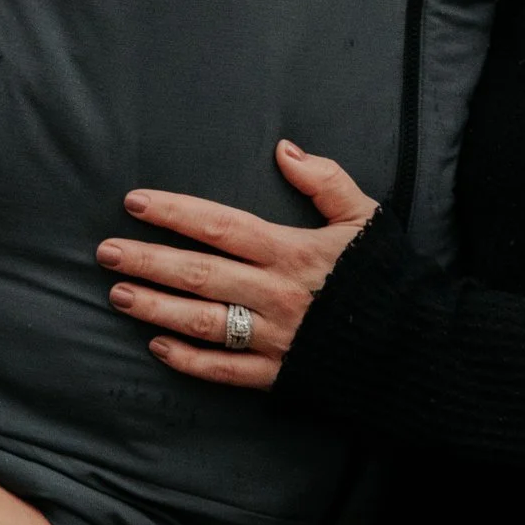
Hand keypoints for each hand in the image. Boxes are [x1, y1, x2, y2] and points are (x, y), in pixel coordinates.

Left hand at [96, 140, 377, 386]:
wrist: (419, 347)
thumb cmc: (390, 277)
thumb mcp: (366, 217)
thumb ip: (325, 180)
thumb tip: (285, 150)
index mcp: (291, 251)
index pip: (220, 226)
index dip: (174, 212)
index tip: (135, 203)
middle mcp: (274, 294)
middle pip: (198, 273)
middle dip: (147, 261)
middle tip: (105, 253)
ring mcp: (273, 337)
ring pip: (201, 322)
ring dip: (155, 308)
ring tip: (118, 295)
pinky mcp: (278, 374)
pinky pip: (224, 370)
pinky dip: (188, 361)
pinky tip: (157, 346)